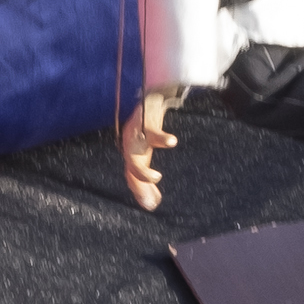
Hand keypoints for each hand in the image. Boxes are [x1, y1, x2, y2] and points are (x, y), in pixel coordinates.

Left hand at [121, 90, 177, 210]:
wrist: (151, 97)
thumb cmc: (148, 130)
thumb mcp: (147, 154)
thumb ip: (146, 179)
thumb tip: (152, 204)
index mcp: (131, 154)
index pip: (132, 177)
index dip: (140, 191)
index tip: (153, 205)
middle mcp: (131, 146)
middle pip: (131, 168)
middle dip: (139, 184)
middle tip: (151, 200)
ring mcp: (136, 133)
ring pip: (135, 154)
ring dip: (143, 170)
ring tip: (157, 179)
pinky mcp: (145, 120)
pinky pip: (153, 131)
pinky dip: (161, 138)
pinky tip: (172, 142)